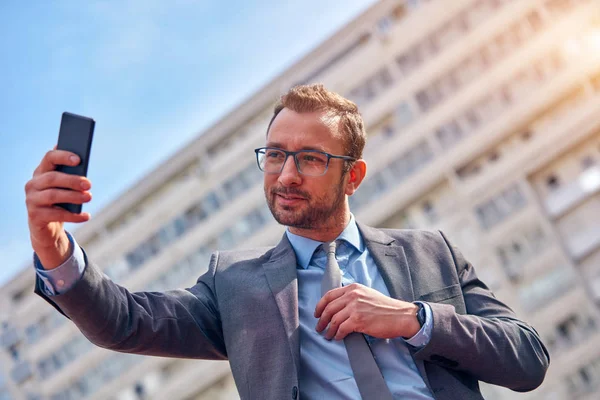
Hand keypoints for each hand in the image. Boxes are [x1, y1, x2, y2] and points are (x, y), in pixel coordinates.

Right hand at [25, 149, 91, 268]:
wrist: (48, 227)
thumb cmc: (60, 202)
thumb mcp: (65, 187)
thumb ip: (71, 174)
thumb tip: (82, 162)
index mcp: (41, 172)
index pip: (49, 158)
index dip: (63, 157)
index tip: (78, 160)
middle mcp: (33, 184)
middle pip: (52, 178)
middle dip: (72, 180)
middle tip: (89, 184)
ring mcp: (31, 200)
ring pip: (53, 195)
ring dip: (73, 196)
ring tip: (89, 197)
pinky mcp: (34, 216)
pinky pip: (56, 214)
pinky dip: (73, 216)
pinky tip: (86, 216)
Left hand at [314, 283, 419, 340]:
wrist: (400, 315)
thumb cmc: (385, 307)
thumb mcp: (366, 294)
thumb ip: (352, 297)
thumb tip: (337, 307)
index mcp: (353, 288)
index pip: (329, 295)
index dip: (320, 305)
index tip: (317, 313)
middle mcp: (352, 295)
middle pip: (329, 308)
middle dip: (321, 319)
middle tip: (319, 327)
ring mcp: (355, 307)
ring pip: (333, 319)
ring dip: (328, 329)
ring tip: (328, 335)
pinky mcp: (358, 320)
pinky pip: (341, 328)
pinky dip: (337, 334)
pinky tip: (338, 337)